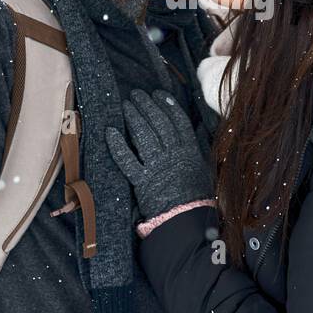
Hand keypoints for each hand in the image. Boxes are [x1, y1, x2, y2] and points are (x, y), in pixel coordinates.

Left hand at [105, 89, 212, 220]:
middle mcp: (173, 155)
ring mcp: (156, 167)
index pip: (178, 121)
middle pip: (159, 124)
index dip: (167, 105)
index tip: (158, 95)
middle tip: (137, 95)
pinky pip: (127, 160)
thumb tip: (193, 129)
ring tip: (127, 105)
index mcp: (189, 151)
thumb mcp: (201, 168)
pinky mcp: (142, 180)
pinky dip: (118, 145)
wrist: (185, 218)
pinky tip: (111, 132)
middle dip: (147, 106)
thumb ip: (194, 148)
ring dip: (134, 118)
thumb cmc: (195, 194)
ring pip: (144, 136)